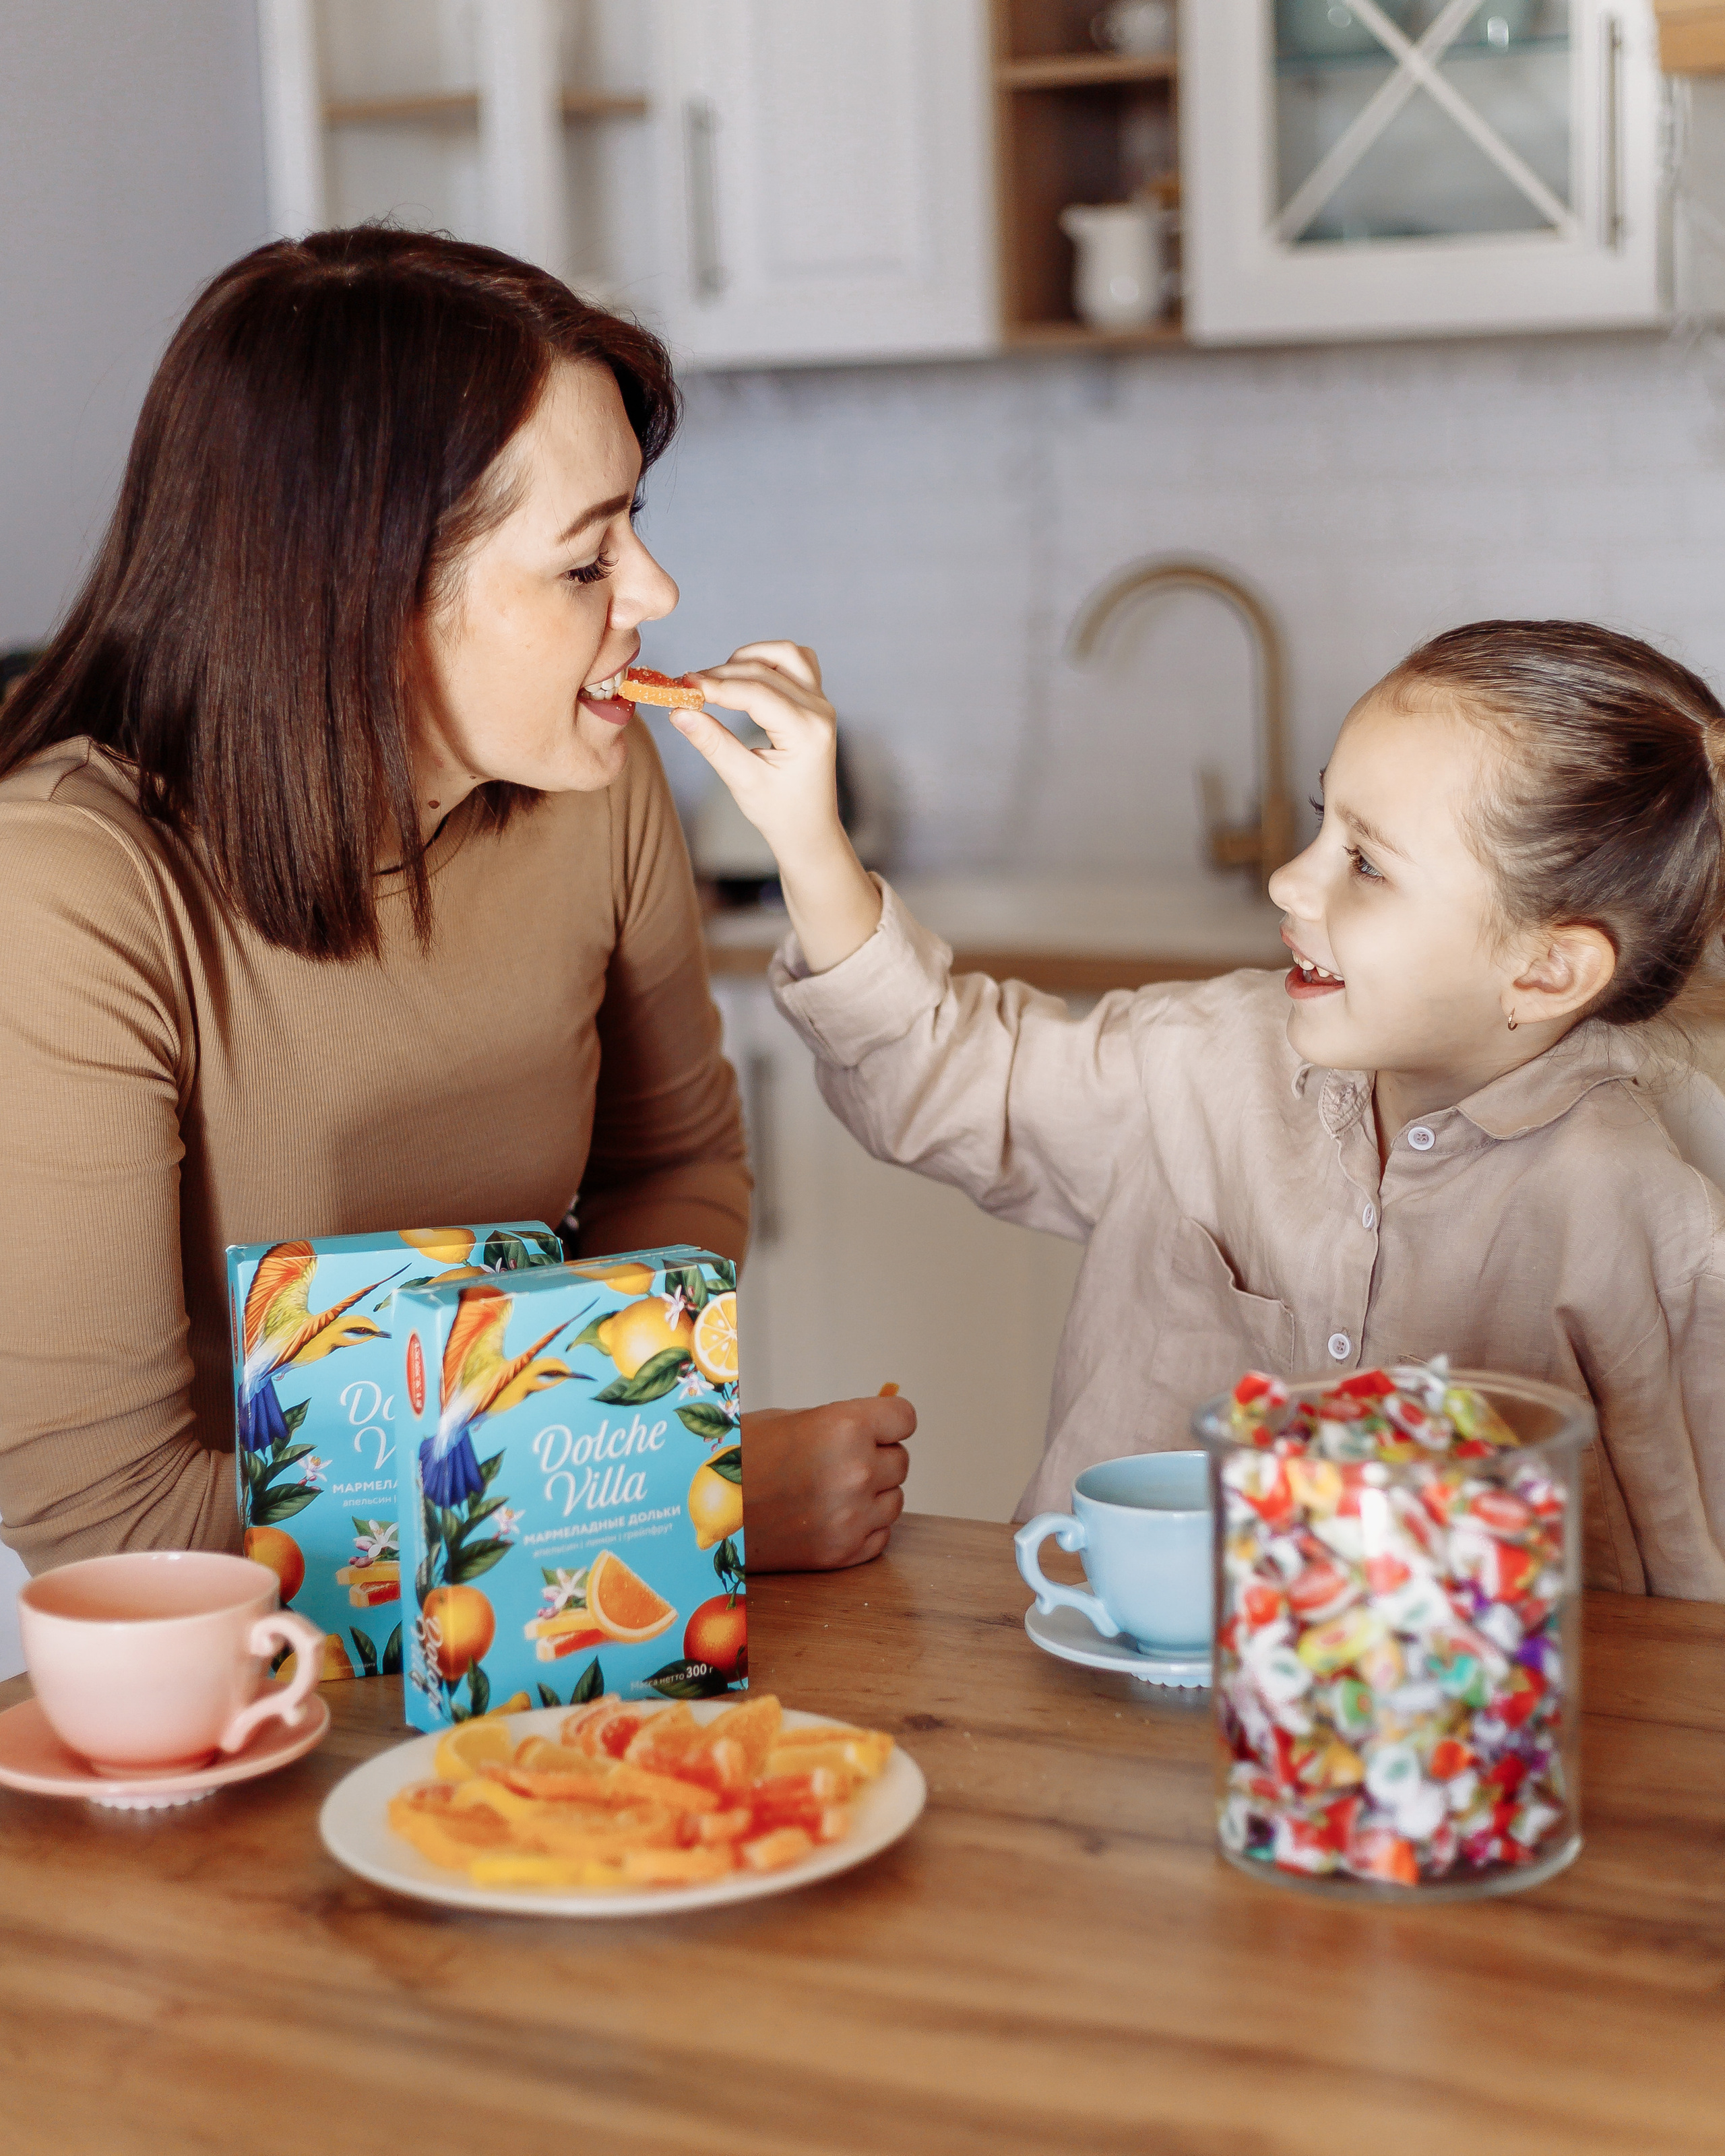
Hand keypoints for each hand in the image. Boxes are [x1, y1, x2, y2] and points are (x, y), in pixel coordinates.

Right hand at [670, 641, 880, 972]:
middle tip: (685, 686)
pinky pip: (797, 663)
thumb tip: (679, 710)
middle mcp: (819, 710)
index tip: (680, 685)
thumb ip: (712, 743)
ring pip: (785, 655)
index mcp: (807, 732)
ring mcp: (821, 703)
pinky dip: (769, 660)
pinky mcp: (816, 701)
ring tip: (716, 680)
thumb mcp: (742, 781)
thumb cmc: (779, 812)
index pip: (755, 693)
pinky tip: (745, 676)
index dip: (715, 685)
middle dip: (721, 673)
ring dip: (748, 658)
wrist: (809, 828)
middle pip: (765, 670)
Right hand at [740, 1393, 915, 1571]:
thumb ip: (842, 1423)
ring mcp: (851, 1517)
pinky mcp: (843, 1553)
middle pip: (900, 1461)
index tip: (878, 1426)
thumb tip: (883, 1423)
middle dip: (877, 1458)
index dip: (888, 1422)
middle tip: (837, 1461)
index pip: (904, 1418)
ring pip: (895, 1500)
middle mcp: (855, 1472)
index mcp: (843, 1427)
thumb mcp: (790, 1422)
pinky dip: (863, 1527)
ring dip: (873, 1495)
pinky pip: (880, 1535)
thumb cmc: (738, 1459)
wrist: (700, 1512)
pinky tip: (829, 1516)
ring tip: (829, 1490)